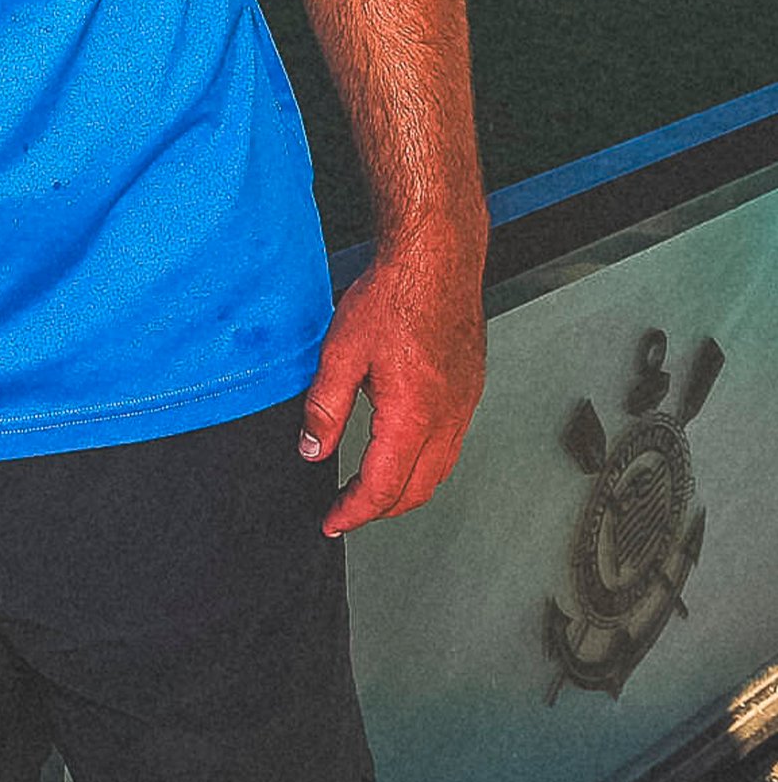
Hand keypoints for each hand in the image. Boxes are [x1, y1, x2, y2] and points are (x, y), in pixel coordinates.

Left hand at [300, 231, 486, 536]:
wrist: (438, 259)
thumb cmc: (396, 295)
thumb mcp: (341, 351)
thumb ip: (325, 407)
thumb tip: (311, 448)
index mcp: (413, 414)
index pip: (383, 486)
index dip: (354, 512)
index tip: (333, 522)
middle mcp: (447, 417)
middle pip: (417, 489)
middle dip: (380, 510)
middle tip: (346, 513)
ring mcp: (464, 405)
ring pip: (439, 471)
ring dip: (405, 490)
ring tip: (370, 491)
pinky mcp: (469, 390)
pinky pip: (451, 445)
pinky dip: (425, 464)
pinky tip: (403, 453)